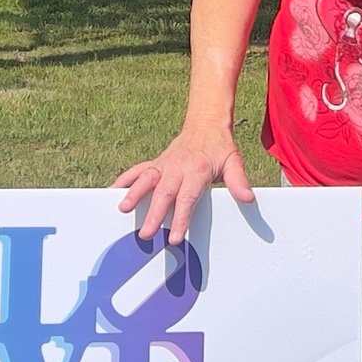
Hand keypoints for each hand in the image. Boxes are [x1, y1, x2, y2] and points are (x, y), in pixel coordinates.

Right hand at [115, 124, 254, 244]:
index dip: (181, 218)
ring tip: (122, 209)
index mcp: (197, 170)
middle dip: (154, 214)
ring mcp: (164, 164)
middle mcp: (177, 167)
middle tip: (145, 233)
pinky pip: (137, 171)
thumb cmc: (219, 147)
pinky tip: (112, 192)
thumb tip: (248, 198)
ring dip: (134, 193)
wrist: (206, 124)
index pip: (187, 197)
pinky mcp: (155, 163)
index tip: (174, 237)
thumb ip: (238, 181)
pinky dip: (124, 180)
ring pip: (146, 179)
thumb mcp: (233, 161)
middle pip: (164, 192)